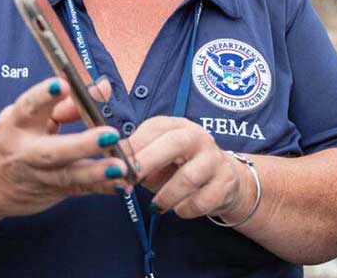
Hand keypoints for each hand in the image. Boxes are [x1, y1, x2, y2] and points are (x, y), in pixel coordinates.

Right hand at [0, 77, 131, 225]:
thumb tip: (102, 87)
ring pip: (69, 175)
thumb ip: (65, 103)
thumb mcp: (28, 117)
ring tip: (120, 167)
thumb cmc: (12, 140)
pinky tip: (122, 184)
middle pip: (53, 150)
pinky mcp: (55, 191)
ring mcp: (41, 176)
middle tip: (109, 134)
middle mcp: (27, 153)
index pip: (28, 107)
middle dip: (82, 144)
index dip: (44, 95)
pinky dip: (102, 187)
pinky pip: (81, 190)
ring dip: (97, 172)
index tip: (63, 84)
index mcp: (17, 125)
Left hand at [126, 116, 244, 219]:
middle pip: (175, 143)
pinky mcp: (225, 182)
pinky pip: (201, 201)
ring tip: (156, 206)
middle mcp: (199, 138)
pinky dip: (185, 209)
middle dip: (148, 161)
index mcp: (178, 126)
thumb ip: (136, 160)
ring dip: (166, 196)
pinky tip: (179, 209)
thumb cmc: (180, 168)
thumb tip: (111, 169)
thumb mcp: (157, 159)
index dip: (133, 147)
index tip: (115, 166)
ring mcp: (214, 159)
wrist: (223, 179)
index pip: (154, 128)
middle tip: (130, 181)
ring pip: (188, 178)